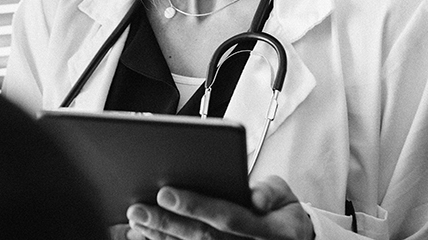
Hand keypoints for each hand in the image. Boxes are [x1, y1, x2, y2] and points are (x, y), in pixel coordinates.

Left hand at [125, 176, 314, 239]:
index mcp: (267, 229)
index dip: (196, 206)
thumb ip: (269, 192)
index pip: (228, 218)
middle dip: (167, 223)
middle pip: (203, 238)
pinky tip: (143, 236)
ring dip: (160, 237)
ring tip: (136, 221)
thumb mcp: (283, 195)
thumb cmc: (280, 211)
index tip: (166, 193)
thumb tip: (256, 198)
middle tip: (139, 209)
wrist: (291, 238)